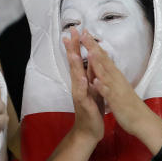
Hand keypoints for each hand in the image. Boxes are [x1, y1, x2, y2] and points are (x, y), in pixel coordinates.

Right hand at [64, 28, 102, 144]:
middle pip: (74, 63)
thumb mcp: (92, 89)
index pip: (79, 59)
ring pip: (76, 76)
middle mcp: (78, 84)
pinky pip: (82, 94)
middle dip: (72, 48)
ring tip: (74, 51)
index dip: (77, 45)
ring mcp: (79, 94)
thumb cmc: (91, 109)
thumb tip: (91, 60)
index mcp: (82, 80)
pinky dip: (83, 85)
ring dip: (75, 64)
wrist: (89, 131)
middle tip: (69, 34)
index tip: (76, 30)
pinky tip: (83, 78)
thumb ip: (90, 75)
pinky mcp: (84, 105)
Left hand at [83, 31, 154, 137]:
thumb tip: (105, 63)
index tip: (84, 32)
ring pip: (106, 74)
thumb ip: (111, 74)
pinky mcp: (117, 101)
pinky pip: (109, 93)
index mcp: (114, 75)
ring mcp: (116, 89)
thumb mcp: (118, 85)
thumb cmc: (128, 103)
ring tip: (90, 51)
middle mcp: (116, 79)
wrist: (142, 121)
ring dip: (98, 63)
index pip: (103, 57)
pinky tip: (96, 81)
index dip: (94, 45)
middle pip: (103, 60)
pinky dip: (102, 86)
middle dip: (93, 47)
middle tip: (84, 33)